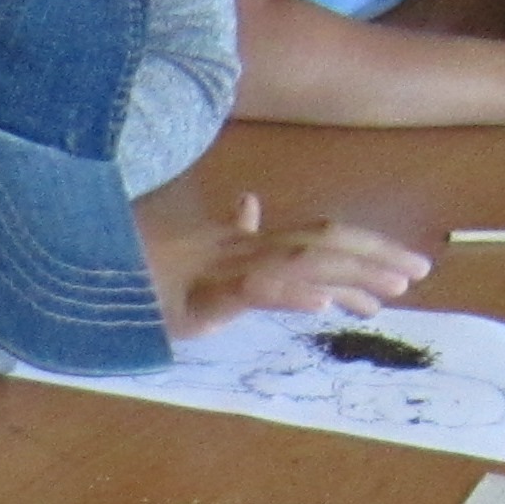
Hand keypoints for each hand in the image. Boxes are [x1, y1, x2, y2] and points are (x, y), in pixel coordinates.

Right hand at [152, 196, 429, 337]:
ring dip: (349, 273)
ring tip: (390, 290)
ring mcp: (219, 269)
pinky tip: (321, 302)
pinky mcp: (199, 297)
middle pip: (320, 241)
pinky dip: (288, 292)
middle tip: (419, 273)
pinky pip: (251, 289)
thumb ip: (222, 232)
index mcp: (240, 245)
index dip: (363, 248)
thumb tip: (248, 201)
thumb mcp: (181, 259)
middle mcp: (238, 249)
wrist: (84, 280)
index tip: (404, 271)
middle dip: (374, 254)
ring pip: (298, 261)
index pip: (313, 238)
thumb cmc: (127, 278)